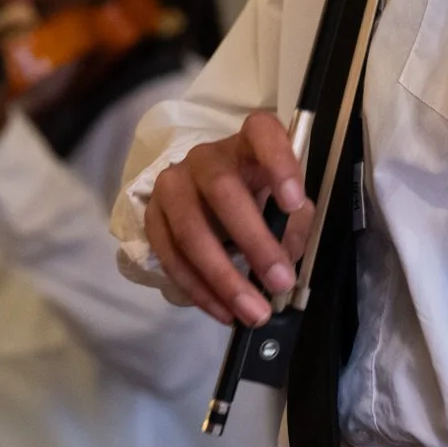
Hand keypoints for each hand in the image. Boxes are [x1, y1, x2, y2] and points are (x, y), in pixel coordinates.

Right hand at [143, 109, 314, 326]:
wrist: (207, 199)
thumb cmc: (257, 198)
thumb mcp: (287, 205)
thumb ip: (295, 226)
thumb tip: (285, 257)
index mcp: (247, 144)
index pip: (261, 133)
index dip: (278, 164)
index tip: (294, 202)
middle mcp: (205, 158)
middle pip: (221, 190)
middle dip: (253, 241)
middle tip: (280, 282)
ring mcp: (172, 185)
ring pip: (190, 229)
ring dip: (223, 277)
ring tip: (254, 313)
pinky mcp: (153, 216)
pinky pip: (170, 256)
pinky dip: (198, 289)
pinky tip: (223, 311)